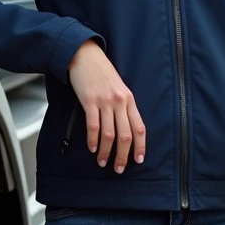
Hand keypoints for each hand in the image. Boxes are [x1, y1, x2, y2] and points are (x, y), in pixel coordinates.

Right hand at [67, 40, 145, 173]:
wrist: (84, 55)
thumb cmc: (101, 72)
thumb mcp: (119, 87)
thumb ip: (123, 106)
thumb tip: (125, 128)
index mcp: (129, 99)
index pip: (139, 127)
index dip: (140, 146)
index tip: (138, 160)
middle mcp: (119, 101)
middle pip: (125, 135)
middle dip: (122, 155)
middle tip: (118, 168)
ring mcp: (104, 101)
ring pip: (109, 134)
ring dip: (106, 152)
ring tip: (103, 162)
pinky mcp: (89, 101)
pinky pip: (93, 126)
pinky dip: (93, 140)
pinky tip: (92, 148)